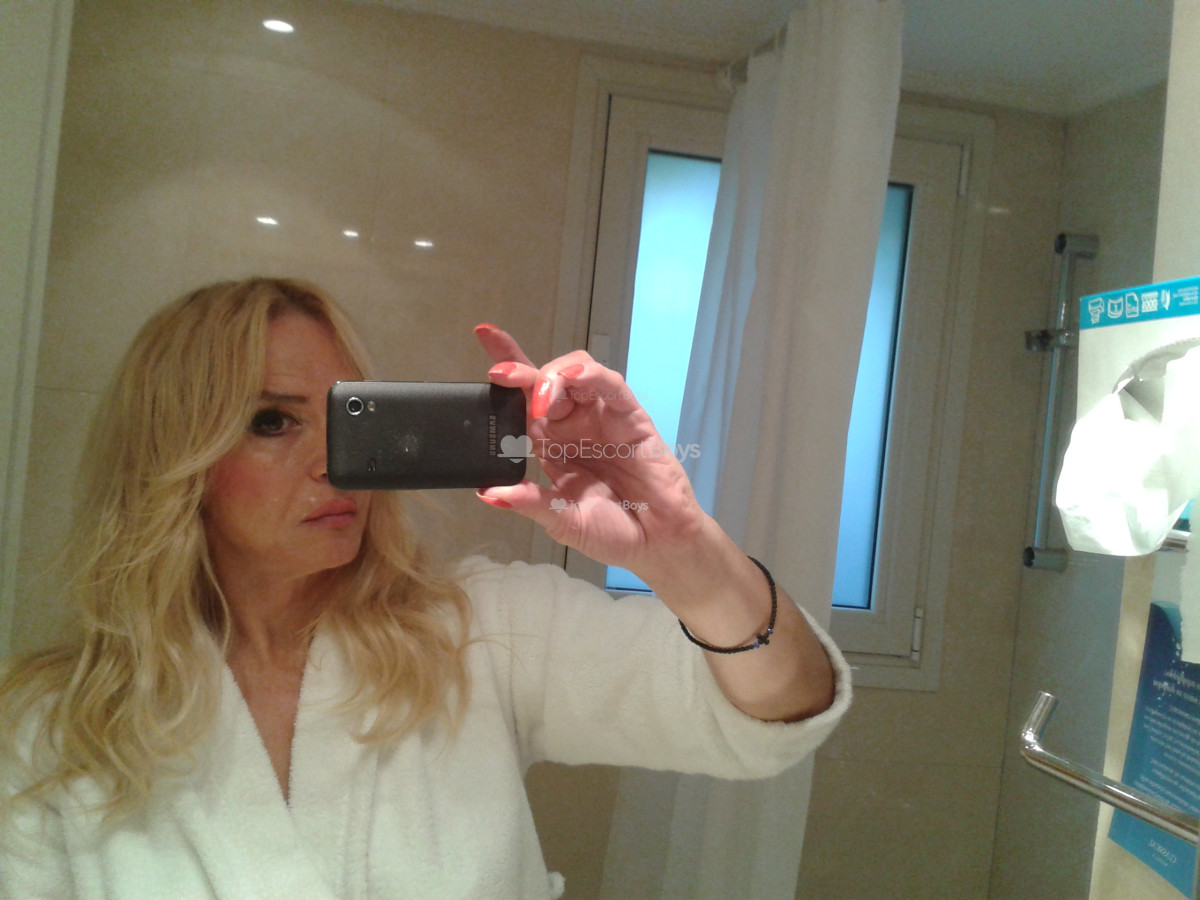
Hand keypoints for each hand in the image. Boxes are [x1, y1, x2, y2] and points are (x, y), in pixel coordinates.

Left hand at [473, 324, 706, 573]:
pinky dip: (593, 374)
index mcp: (550, 443)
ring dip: (553, 374)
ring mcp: (602, 417)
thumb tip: (488, 492)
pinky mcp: (631, 417)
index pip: (523, 397)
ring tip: (541, 396)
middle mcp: (573, 424)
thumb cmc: (612, 532)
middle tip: (500, 375)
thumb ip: (530, 503)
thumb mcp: (561, 521)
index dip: (507, 365)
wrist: (657, 544)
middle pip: (545, 379)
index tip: (483, 335)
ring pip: (576, 371)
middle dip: (521, 371)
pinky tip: (575, 376)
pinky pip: (612, 385)